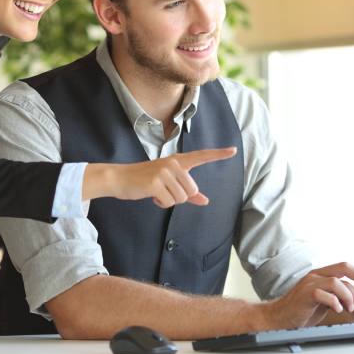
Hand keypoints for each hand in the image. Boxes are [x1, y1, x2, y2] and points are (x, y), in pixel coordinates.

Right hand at [82, 147, 236, 206]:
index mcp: (177, 161)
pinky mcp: (156, 183)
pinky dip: (161, 203)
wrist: (119, 178)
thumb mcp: (167, 183)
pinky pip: (169, 202)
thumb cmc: (145, 181)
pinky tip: (151, 195)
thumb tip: (206, 201)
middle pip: (191, 190)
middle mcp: (173, 164)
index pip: (201, 156)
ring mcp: (164, 172)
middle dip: (179, 197)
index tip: (233, 150)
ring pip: (181, 198)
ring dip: (169, 200)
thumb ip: (188, 192)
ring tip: (156, 191)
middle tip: (163, 190)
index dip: (218, 154)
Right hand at [261, 262, 353, 328]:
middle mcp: (316, 275)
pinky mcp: (305, 295)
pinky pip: (323, 294)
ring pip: (336, 282)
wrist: (280, 317)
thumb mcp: (328, 303)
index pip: (345, 266)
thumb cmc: (303, 310)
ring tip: (351, 309)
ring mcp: (309, 283)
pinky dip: (334, 302)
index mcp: (321, 275)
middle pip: (343, 268)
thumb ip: (345, 301)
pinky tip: (337, 310)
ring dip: (349, 297)